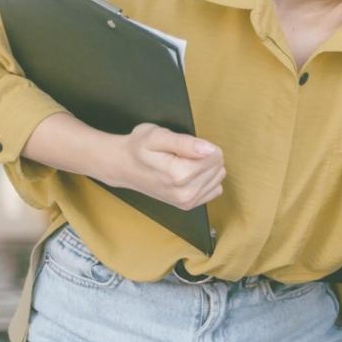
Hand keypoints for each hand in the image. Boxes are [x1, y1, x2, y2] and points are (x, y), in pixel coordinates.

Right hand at [111, 124, 225, 208]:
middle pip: (218, 166)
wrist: (122, 166)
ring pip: (218, 177)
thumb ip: (185, 143)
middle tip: (180, 154)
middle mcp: (185, 193)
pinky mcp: (188, 204)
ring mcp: (187, 201)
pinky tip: (188, 175)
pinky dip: (205, 179)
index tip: (183, 146)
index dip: (202, 146)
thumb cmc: (138, 148)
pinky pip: (214, 189)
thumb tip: (210, 150)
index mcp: (179, 175)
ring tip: (181, 163)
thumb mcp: (157, 136)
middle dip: (204, 156)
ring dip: (205, 168)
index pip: (216, 156)